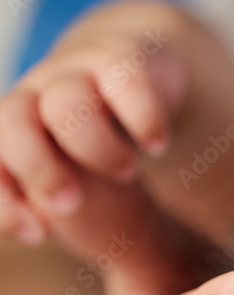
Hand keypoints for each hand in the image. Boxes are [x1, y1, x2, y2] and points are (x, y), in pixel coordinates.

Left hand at [0, 1, 184, 246]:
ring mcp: (78, 76)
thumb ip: (63, 214)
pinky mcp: (122, 59)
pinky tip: (157, 144)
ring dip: (95, 147)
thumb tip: (48, 235)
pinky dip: (144, 119)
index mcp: (14, 134)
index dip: (2, 201)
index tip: (35, 234)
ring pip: (67, 104)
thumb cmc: (96, 138)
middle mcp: (37, 100)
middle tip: (72, 204)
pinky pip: (126, 82)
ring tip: (125, 171)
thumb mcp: (75, 180)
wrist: (132, 65)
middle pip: (13, 123)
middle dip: (40, 170)